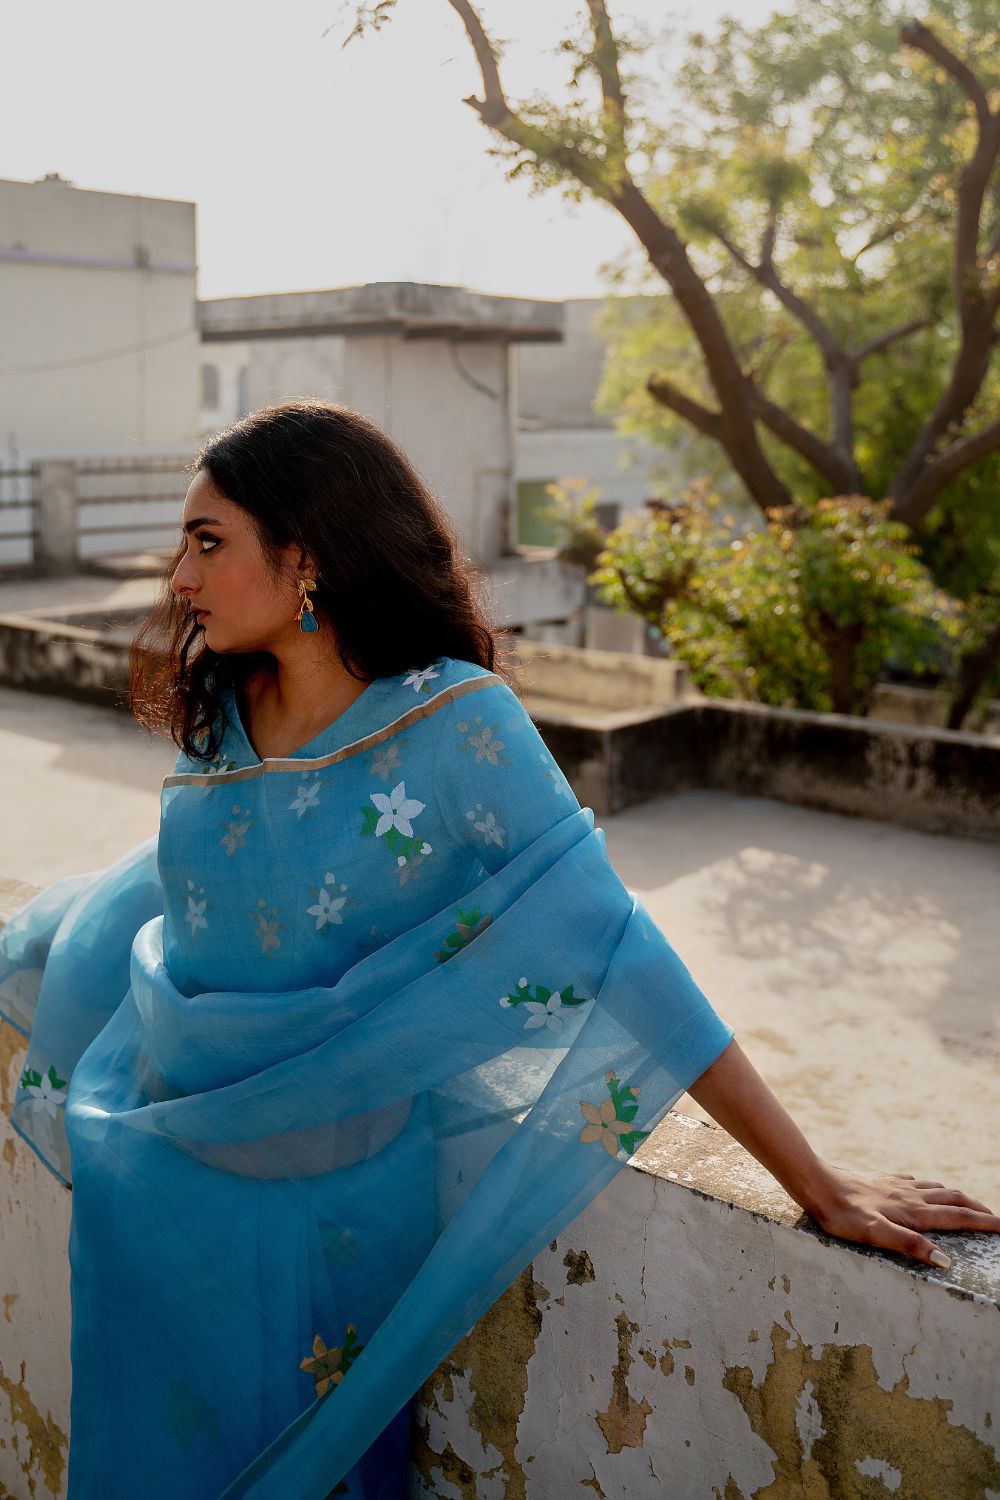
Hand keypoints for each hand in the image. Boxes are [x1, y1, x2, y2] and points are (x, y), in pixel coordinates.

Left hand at [800, 1163, 999, 1268]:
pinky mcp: (881, 1180)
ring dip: (957, 1196)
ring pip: (936, 1188)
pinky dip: (929, 1186)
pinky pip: (914, 1181)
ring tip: (967, 1203)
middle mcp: (909, 1196)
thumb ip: (910, 1245)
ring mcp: (895, 1185)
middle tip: (994, 1217)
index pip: (957, 1217)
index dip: (983, 1222)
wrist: (817, 1184)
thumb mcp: (874, 1235)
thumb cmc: (842, 1215)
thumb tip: (945, 1260)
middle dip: (977, 1207)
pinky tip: (923, 1187)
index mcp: (912, 1212)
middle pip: (953, 1199)